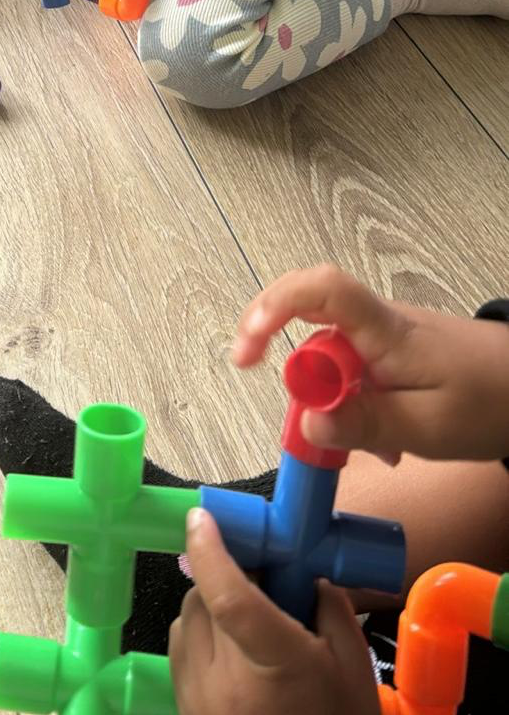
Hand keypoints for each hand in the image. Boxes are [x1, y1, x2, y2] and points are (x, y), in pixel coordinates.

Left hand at [169, 509, 379, 714]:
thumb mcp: (352, 668)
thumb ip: (329, 610)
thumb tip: (303, 575)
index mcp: (275, 662)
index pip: (228, 595)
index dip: (210, 550)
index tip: (201, 517)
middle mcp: (226, 679)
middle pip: (203, 599)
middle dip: (224, 577)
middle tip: (261, 582)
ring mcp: (200, 698)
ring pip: (187, 622)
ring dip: (209, 608)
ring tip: (249, 623)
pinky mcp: (186, 710)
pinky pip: (181, 652)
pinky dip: (199, 638)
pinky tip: (231, 652)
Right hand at [233, 265, 508, 463]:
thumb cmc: (492, 400)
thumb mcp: (429, 427)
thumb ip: (366, 424)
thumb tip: (304, 422)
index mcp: (382, 329)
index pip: (317, 288)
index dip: (271, 308)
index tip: (247, 354)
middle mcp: (374, 322)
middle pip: (306, 322)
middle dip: (298, 376)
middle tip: (309, 425)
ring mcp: (381, 335)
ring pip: (328, 356)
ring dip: (331, 399)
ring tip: (371, 443)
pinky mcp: (390, 352)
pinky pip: (350, 370)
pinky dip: (353, 403)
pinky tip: (382, 436)